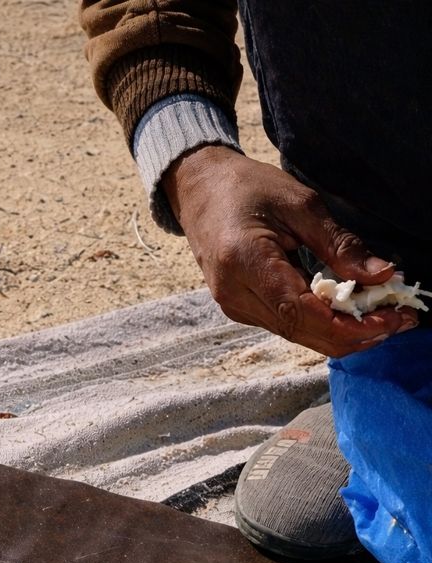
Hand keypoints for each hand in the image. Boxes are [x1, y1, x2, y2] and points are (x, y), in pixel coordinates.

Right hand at [162, 146, 417, 356]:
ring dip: (343, 333)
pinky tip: (352, 313)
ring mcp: (236, 308)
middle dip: (355, 335)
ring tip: (385, 317)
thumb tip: (383, 276)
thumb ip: (340, 245)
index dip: (348, 324)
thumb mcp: (301, 204)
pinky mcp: (242, 310)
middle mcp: (236, 296)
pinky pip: (289, 326)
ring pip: (298, 336)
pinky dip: (324, 325)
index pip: (301, 312)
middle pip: (303, 333)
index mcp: (245, 264)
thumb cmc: (248, 189)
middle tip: (400, 322)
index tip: (391, 319)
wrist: (199, 192)